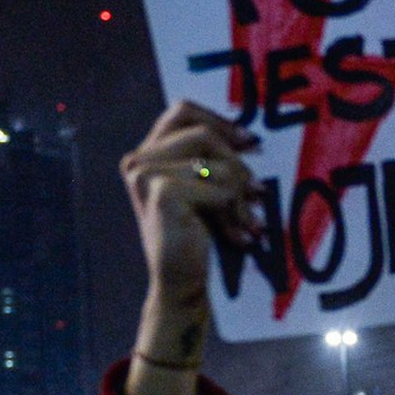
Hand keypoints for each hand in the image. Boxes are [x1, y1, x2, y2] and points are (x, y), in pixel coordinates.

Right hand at [123, 100, 261, 295]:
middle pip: (203, 133)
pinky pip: (218, 187)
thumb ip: (211, 159)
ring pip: (215, 161)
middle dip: (235, 162)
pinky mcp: (161, 192)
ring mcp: (145, 174)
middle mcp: (138, 160)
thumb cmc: (196, 236)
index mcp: (146, 154)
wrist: (179, 283)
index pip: (183, 111)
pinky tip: (239, 235)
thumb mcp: (203, 188)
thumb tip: (250, 138)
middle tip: (257, 192)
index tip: (249, 142)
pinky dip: (235, 212)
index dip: (219, 120)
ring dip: (240, 193)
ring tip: (249, 220)